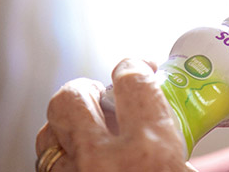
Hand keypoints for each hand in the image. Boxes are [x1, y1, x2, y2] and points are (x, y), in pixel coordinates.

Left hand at [36, 59, 196, 171]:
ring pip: (48, 133)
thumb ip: (179, 147)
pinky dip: (61, 157)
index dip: (134, 66)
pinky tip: (80, 161)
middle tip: (103, 99)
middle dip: (86, 90)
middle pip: (72, 97)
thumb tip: (182, 122)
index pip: (132, 82)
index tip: (140, 68)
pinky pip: (46, 165)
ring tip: (87, 133)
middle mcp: (102, 161)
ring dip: (66, 127)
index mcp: (149, 151)